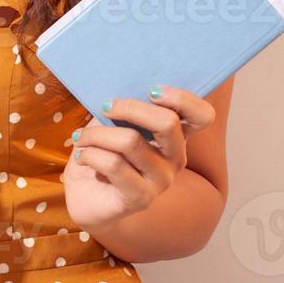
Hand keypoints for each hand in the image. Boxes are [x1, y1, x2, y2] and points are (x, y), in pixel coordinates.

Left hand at [60, 85, 216, 233]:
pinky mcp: (140, 198)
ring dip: (97, 134)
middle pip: (168, 123)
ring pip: (131, 141)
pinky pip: (114, 164)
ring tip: (81, 137)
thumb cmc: (102, 151)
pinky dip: (90, 153)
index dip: (182, 98)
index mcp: (175, 135)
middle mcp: (175, 158)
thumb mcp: (113, 122)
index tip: (151, 90)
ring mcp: (161, 181)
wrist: (85, 196)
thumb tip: (119, 84)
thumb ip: (125, 107)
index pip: (202, 116)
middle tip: (105, 107)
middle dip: (130, 108)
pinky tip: (81, 156)